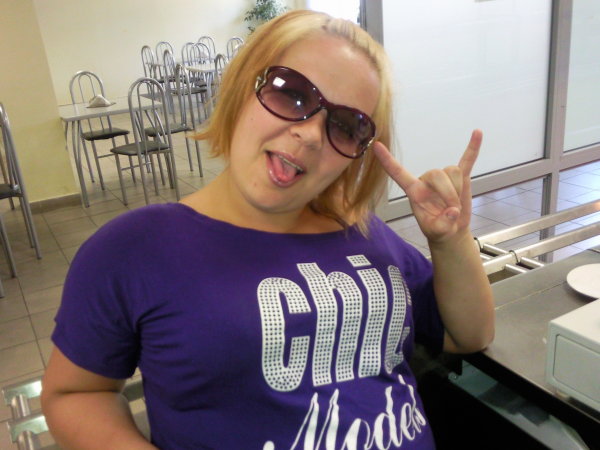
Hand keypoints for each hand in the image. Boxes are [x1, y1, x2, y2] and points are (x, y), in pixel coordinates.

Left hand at [373, 129, 481, 243]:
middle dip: (448, 194)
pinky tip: (477, 133)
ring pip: (453, 171)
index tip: (376, 146)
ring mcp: (444, 178)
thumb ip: (443, 224)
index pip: (398, 173)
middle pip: (437, 173)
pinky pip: (467, 160)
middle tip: (452, 211)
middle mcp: (427, 180)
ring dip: (458, 189)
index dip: (388, 161)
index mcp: (414, 191)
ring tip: (456, 205)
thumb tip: (453, 212)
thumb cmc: (438, 229)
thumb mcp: (437, 232)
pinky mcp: (461, 177)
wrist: (452, 231)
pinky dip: (473, 148)